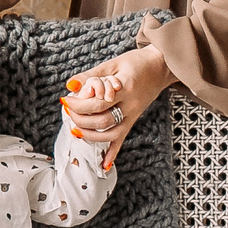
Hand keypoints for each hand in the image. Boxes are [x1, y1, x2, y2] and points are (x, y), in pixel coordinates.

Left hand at [62, 45, 173, 165]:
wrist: (161, 67)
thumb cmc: (136, 62)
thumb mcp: (112, 63)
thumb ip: (91, 75)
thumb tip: (70, 85)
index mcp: (125, 88)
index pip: (99, 103)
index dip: (79, 104)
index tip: (66, 100)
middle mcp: (131, 105)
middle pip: (103, 120)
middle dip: (81, 119)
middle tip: (67, 110)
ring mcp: (134, 115)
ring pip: (111, 134)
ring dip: (90, 135)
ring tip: (75, 128)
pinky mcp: (133, 120)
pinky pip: (123, 139)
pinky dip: (113, 153)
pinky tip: (104, 165)